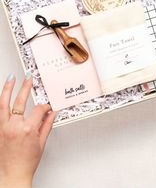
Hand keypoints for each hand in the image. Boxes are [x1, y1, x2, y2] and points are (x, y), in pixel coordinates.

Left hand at [0, 73, 55, 187]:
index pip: (39, 110)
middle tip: (28, 78)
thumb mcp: (41, 142)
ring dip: (7, 89)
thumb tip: (52, 113)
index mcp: (28, 129)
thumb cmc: (26, 162)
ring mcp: (3, 127)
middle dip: (25, 87)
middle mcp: (14, 126)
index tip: (48, 106)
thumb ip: (47, 124)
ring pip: (4, 104)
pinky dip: (1, 102)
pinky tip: (3, 96)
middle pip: (20, 101)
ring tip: (11, 79)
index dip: (46, 106)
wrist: (13, 174)